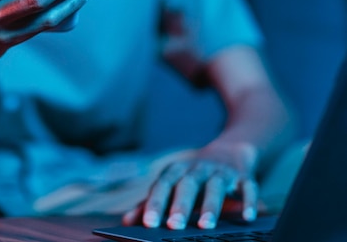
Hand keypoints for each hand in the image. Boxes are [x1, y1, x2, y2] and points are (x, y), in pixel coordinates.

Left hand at [123, 142, 259, 229]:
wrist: (228, 151)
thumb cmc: (193, 176)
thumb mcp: (172, 184)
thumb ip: (151, 202)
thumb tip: (127, 221)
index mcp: (176, 171)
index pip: (162, 186)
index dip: (155, 203)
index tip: (148, 223)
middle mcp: (197, 169)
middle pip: (187, 184)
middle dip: (180, 205)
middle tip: (173, 225)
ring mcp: (220, 172)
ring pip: (215, 186)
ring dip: (211, 205)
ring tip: (206, 226)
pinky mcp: (243, 176)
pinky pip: (247, 186)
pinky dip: (248, 200)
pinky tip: (247, 216)